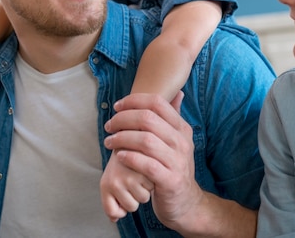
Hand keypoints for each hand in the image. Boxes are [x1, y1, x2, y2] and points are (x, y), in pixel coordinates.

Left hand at [103, 92, 203, 229]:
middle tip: (109, 126)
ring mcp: (178, 161)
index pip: (157, 103)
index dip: (133, 101)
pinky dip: (130, 158)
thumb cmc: (173, 168)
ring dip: (122, 138)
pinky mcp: (170, 180)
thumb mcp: (177, 141)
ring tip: (109, 142)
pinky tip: (119, 157)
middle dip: (122, 119)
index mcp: (182, 128)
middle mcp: (182, 142)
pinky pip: (147, 165)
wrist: (186, 202)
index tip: (117, 107)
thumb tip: (178, 93)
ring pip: (146, 140)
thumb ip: (174, 118)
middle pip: (148, 119)